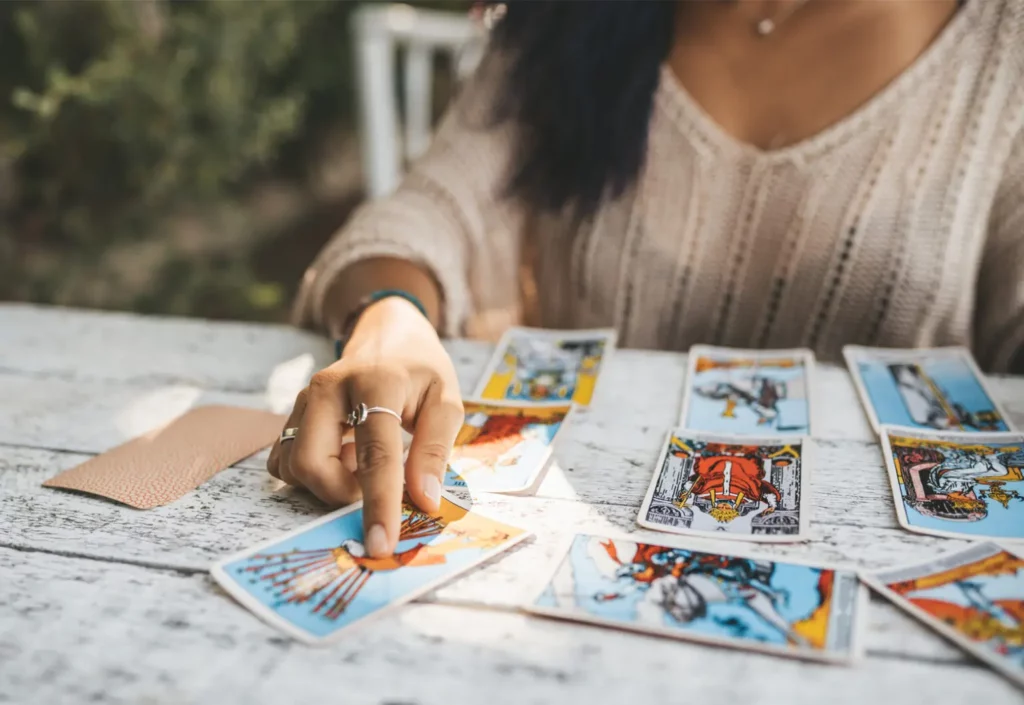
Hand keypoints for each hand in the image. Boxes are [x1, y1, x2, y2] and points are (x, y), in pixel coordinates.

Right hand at [267, 297, 463, 557]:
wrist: (387, 335)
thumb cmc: (420, 372)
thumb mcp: (445, 401)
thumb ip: (434, 450)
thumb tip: (423, 501)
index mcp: (376, 382)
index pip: (376, 454)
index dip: (379, 504)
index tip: (381, 544)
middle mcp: (328, 388)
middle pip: (314, 464)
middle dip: (341, 494)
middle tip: (374, 485)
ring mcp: (302, 400)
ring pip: (293, 467)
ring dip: (328, 483)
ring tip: (360, 461)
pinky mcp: (291, 415)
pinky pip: (283, 462)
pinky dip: (311, 475)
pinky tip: (340, 458)